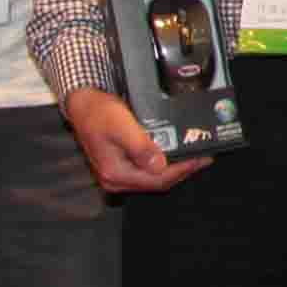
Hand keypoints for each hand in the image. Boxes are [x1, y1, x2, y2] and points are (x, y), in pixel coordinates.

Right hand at [61, 79, 203, 195]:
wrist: (83, 104)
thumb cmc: (98, 113)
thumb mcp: (121, 126)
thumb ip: (140, 147)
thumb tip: (159, 165)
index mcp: (115, 173)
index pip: (156, 180)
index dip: (182, 170)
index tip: (200, 159)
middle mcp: (115, 179)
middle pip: (157, 182)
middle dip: (182, 170)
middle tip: (203, 158)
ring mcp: (118, 174)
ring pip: (153, 177)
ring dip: (174, 167)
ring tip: (194, 156)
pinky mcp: (121, 165)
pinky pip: (147, 169)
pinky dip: (163, 163)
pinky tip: (175, 154)